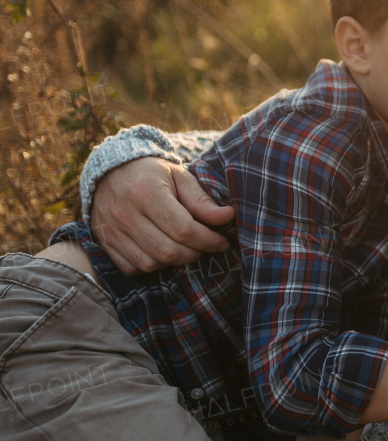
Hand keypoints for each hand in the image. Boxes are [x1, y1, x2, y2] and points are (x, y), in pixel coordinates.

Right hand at [91, 157, 234, 273]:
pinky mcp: (105, 243)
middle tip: (205, 246)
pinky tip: (162, 252)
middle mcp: (125, 214)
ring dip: (174, 262)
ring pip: (151, 264)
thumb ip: (202, 200)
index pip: (184, 229)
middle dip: (194, 254)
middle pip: (168, 251)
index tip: (223, 242)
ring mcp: (111, 231)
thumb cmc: (152, 174)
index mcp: (146, 193)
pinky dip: (152, 266)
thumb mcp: (180, 177)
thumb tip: (228, 216)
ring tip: (185, 248)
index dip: (208, 241)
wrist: (110, 171)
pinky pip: (132, 268)